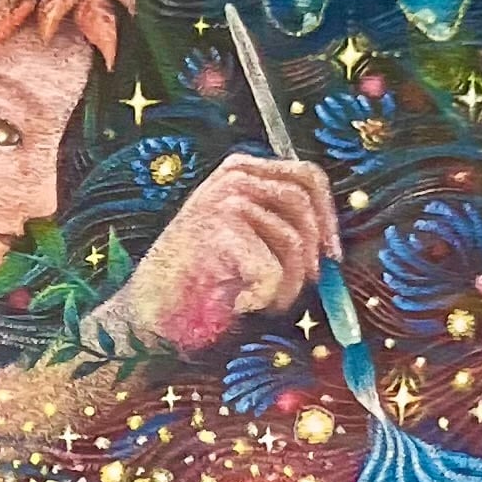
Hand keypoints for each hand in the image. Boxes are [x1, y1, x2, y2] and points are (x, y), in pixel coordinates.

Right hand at [97, 155, 337, 355]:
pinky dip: (266, 297)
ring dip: (288, 285)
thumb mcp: (245, 240)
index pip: (308, 176)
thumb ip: (281, 228)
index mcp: (241, 170)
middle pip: (304, 204)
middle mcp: (234, 175)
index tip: (332, 256)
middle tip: (302, 289)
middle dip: (312, 253)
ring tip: (261, 303)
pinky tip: (241, 303)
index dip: (328, 217)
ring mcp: (225, 197)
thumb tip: (333, 248)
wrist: (148, 311)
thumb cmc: (199, 283)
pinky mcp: (219, 226)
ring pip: (292, 240)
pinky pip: (272, 269)